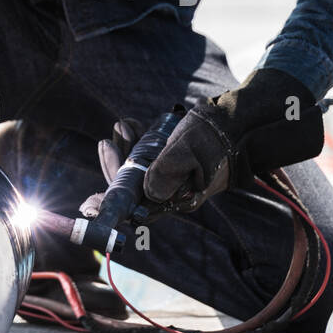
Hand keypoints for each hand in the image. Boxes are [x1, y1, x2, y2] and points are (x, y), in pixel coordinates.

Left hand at [94, 69, 324, 214]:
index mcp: (178, 199)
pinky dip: (138, 143)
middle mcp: (173, 193)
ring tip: (122, 127)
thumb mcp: (191, 149)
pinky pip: (148, 158)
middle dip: (115, 169)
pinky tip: (132, 127)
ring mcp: (173, 178)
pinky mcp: (174, 162)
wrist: (244, 122)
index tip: (88, 206)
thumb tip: (147, 191)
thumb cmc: (218, 136)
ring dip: (125, 151)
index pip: (136, 210)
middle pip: (132, 191)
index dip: (110, 209)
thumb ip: (168, 169)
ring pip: (138, 172)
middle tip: (106, 144)